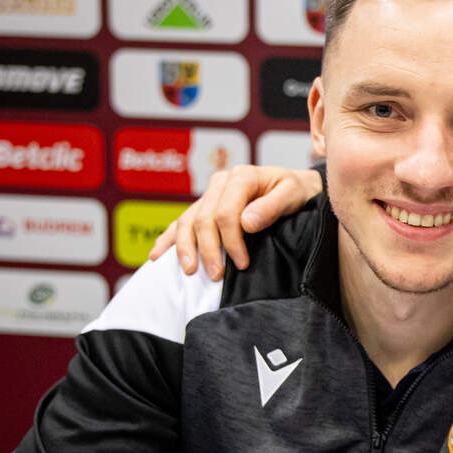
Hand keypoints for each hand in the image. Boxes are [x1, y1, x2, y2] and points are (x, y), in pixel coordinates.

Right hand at [147, 164, 322, 278]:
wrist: (295, 187)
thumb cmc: (295, 191)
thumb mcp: (292, 194)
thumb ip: (271, 207)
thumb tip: (245, 223)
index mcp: (241, 176)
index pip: (225, 213)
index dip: (230, 241)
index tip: (242, 264)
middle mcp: (220, 183)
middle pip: (203, 219)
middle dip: (208, 250)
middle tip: (216, 275)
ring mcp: (209, 194)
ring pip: (188, 221)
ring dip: (185, 248)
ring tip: (190, 271)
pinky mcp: (204, 207)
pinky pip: (180, 222)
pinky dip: (168, 239)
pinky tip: (157, 256)